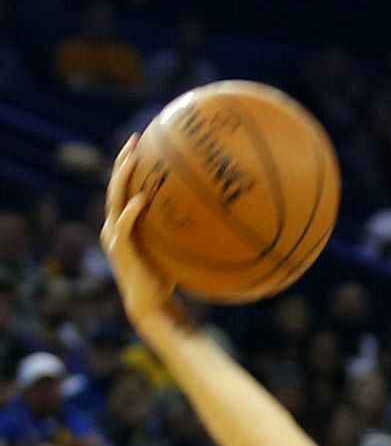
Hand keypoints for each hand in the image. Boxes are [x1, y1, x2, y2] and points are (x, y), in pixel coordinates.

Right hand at [98, 135, 183, 332]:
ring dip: (122, 178)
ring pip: (115, 200)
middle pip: (115, 186)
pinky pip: (126, 227)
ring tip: (132, 159)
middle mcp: (114, 226)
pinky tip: (142, 198)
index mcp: (125, 222)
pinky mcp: (121, 251)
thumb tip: (220, 215)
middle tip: (134, 140)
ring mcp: (115, 237)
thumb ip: (186, 229)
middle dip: (122, 161)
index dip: (129, 164)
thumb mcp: (176, 247)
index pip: (124, 187)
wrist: (152, 306)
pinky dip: (132, 212)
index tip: (141, 141)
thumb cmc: (168, 277)